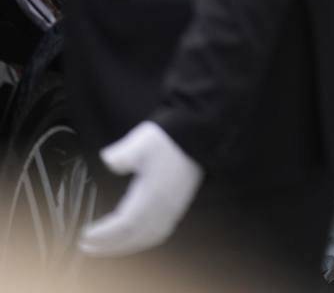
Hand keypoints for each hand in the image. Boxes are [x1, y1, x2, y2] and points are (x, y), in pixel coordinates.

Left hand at [78, 121, 202, 256]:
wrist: (198, 135)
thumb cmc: (168, 139)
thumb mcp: (140, 143)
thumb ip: (120, 155)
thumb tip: (106, 160)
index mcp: (151, 197)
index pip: (123, 225)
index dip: (103, 234)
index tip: (85, 235)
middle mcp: (162, 210)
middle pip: (133, 238)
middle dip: (108, 246)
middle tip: (87, 247)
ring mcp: (172, 210)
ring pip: (145, 239)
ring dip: (124, 247)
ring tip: (106, 247)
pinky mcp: (177, 207)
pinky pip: (157, 234)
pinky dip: (140, 241)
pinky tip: (133, 238)